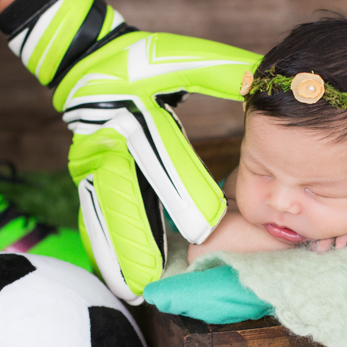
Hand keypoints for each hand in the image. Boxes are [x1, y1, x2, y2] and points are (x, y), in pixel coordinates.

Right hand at [0, 0, 259, 302]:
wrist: (86, 59)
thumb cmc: (143, 60)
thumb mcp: (183, 58)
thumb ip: (224, 72)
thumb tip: (263, 82)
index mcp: (135, 110)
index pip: (162, 155)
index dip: (184, 191)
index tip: (204, 226)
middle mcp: (109, 140)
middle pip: (126, 195)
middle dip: (141, 239)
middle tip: (158, 276)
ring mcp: (90, 161)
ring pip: (106, 213)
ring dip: (118, 253)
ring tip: (135, 288)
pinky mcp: (83, 175)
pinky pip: (93, 216)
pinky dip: (104, 247)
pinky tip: (116, 275)